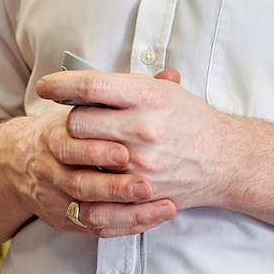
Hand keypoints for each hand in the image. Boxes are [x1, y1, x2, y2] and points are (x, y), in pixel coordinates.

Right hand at [0, 102, 173, 239]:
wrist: (15, 163)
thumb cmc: (64, 130)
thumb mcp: (82, 107)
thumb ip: (123, 93)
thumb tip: (172, 74)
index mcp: (56, 131)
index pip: (72, 132)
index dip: (96, 145)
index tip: (126, 149)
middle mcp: (51, 164)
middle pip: (79, 178)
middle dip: (112, 183)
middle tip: (145, 184)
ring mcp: (56, 193)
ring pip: (87, 206)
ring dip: (124, 208)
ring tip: (160, 204)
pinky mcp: (64, 216)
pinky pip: (95, 225)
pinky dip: (125, 224)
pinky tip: (153, 218)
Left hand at [35, 68, 234, 213]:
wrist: (227, 159)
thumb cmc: (193, 121)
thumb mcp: (165, 92)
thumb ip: (126, 86)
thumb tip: (84, 83)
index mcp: (148, 97)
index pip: (91, 86)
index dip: (61, 84)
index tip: (46, 86)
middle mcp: (142, 127)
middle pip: (78, 122)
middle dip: (72, 120)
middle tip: (78, 121)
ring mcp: (140, 162)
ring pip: (82, 155)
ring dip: (79, 149)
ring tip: (88, 145)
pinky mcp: (140, 190)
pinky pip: (96, 187)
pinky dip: (87, 179)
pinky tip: (88, 173)